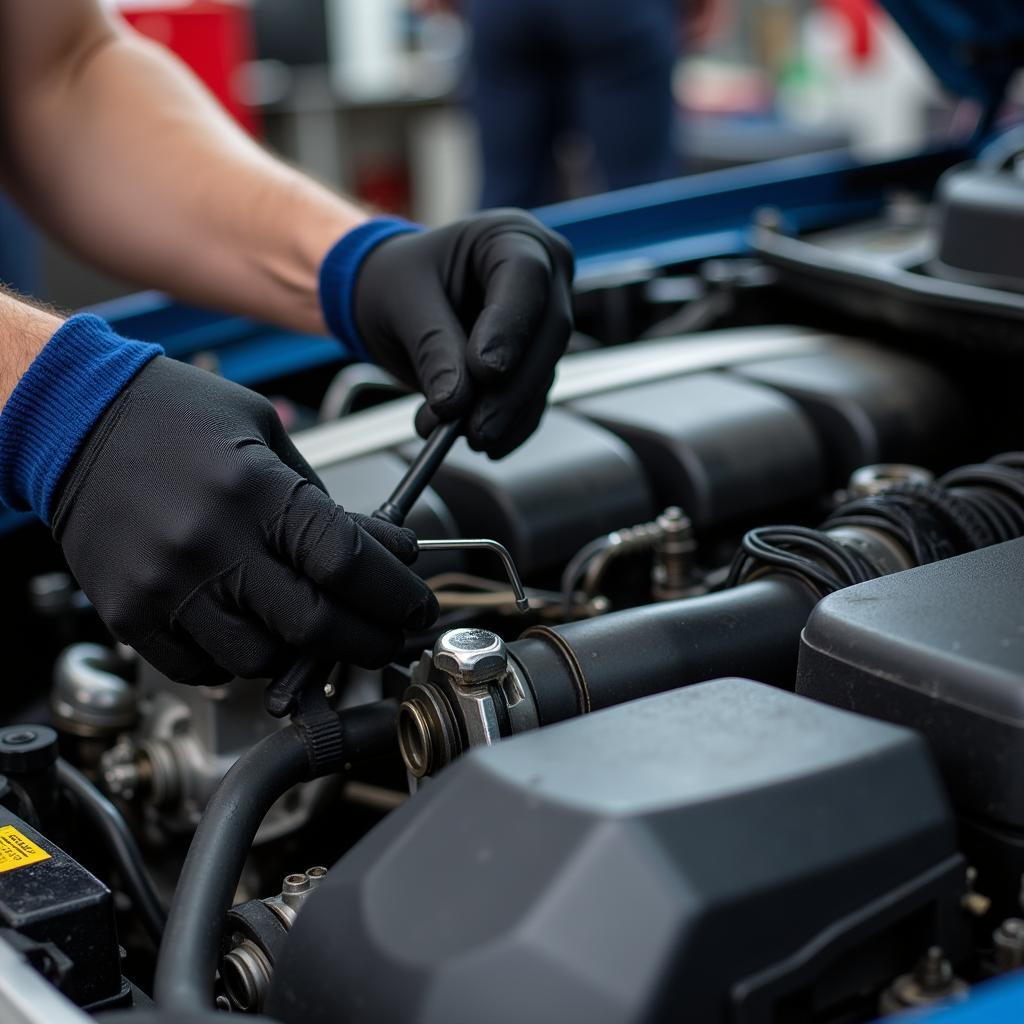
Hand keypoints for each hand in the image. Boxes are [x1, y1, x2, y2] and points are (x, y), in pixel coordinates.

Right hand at [52, 357, 438, 684]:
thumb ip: (321, 500)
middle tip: (390, 637)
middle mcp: (211, 543)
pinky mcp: (130, 614)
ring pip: (261, 661)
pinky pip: (202, 670)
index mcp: (255, 490)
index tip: (417, 606)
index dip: (398, 596)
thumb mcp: (265, 430)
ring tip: (311, 628)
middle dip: (370, 641)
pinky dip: (238, 663)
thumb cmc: (175, 415)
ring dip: (301, 655)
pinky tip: (249, 630)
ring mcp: (166, 585)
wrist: (74, 419)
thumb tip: (382, 552)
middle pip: (317, 626)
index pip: (350, 564)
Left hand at [354, 209, 573, 458]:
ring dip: (504, 415)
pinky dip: (509, 428)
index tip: (485, 370)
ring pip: (543, 374)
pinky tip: (483, 445)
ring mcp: (543, 323)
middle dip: (510, 389)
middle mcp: (542, 276)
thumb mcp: (402, 301)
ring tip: (456, 436)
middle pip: (546, 334)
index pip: (526, 277)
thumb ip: (431, 346)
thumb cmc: (397, 281)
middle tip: (475, 426)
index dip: (510, 326)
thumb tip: (454, 400)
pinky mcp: (536, 364)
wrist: (394, 300)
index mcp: (510, 237)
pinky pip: (534, 401)